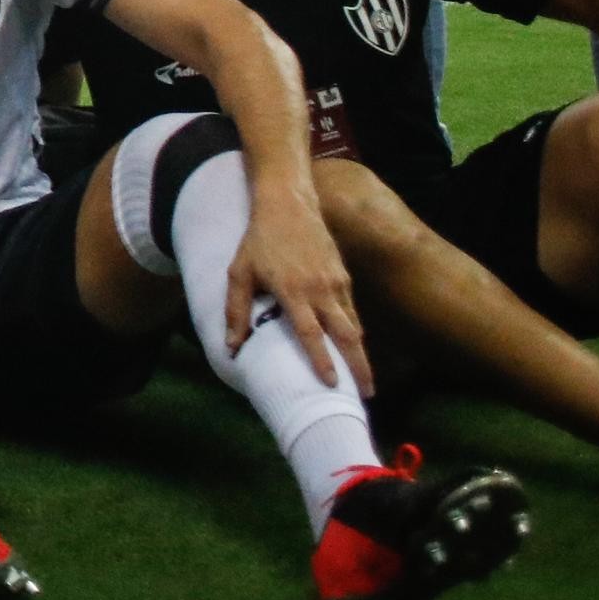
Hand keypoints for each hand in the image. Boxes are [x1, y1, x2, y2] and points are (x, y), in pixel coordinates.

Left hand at [225, 182, 371, 394]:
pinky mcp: (344, 275)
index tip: (331, 384)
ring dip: (361, 352)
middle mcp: (320, 289)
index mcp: (293, 291)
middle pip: (346, 335)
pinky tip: (354, 346)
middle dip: (359, 366)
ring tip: (364, 379)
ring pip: (354, 324)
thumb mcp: (238, 273)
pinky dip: (355, 330)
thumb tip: (232, 348)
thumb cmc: (258, 241)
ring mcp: (336, 282)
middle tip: (366, 394)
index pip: (311, 333)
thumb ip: (235, 311)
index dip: (322, 360)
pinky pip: (352, 309)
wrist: (288, 204)